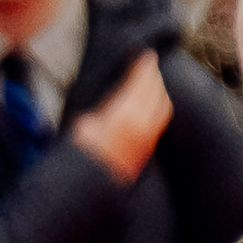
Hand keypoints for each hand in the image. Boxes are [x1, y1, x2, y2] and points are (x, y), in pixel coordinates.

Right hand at [68, 56, 179, 179]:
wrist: (91, 187)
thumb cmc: (80, 155)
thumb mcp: (83, 124)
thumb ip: (102, 109)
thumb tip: (110, 103)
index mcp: (125, 115)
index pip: (141, 83)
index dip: (144, 67)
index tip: (146, 54)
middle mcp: (142, 127)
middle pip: (157, 93)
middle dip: (154, 77)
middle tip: (148, 65)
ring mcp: (147, 140)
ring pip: (162, 108)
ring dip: (159, 92)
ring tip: (150, 83)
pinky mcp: (146, 151)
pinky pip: (159, 122)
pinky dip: (157, 107)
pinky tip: (148, 107)